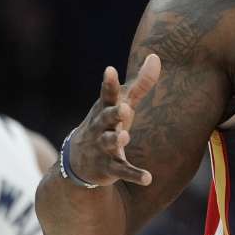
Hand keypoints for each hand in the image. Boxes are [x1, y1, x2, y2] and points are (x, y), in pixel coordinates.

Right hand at [69, 54, 161, 186]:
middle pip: (106, 118)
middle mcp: (101, 127)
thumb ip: (140, 83)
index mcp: (104, 109)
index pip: (107, 94)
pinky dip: (135, 175)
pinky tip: (148, 178)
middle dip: (114, 113)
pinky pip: (122, 171)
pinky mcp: (109, 168)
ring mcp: (103, 148)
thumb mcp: (122, 103)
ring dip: (116, 140)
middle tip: (124, 108)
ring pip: (109, 143)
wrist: (79, 161)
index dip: (109, 83)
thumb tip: (155, 56)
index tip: (110, 70)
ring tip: (125, 136)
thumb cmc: (107, 123)